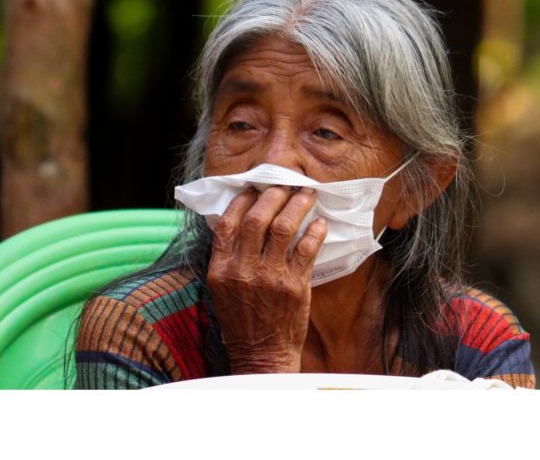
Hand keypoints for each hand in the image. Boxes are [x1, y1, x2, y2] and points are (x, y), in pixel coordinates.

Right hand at [206, 185, 326, 373]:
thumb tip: (241, 220)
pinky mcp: (294, 286)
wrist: (261, 355)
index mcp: (220, 269)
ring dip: (297, 205)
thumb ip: (229, 257)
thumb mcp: (223, 289)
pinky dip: (314, 231)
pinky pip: (306, 249)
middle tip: (285, 184)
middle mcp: (242, 271)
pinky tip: (319, 223)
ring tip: (306, 195)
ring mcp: (269, 277)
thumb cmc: (242, 320)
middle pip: (256, 219)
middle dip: (273, 195)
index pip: (227, 223)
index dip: (241, 200)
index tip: (253, 188)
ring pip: (283, 228)